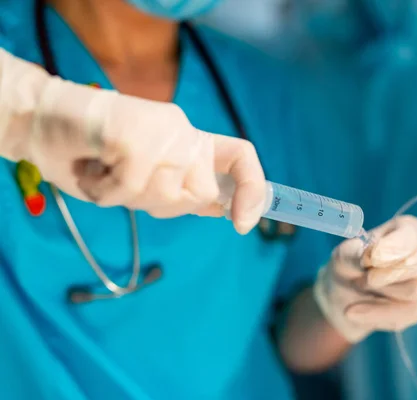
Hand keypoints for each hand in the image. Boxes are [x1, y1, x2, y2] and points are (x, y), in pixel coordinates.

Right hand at [0, 49, 264, 232]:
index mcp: (192, 142)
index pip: (241, 159)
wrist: (42, 122)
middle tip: (127, 180)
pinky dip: (103, 190)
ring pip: (166, 196)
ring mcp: (163, 131)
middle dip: (162, 204)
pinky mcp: (137, 135)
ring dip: (126, 197)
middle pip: (200, 195)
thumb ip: (185, 192)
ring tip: (105, 169)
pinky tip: (92, 168)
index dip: (253, 191)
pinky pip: (129, 189)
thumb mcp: (146, 182)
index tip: (242, 224)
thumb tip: (227, 210)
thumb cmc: (94, 157)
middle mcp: (184, 133)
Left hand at [314, 215, 416, 342]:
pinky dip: (376, 313)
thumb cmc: (348, 266)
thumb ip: (356, 253)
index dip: (394, 249)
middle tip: (364, 278)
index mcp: (408, 230)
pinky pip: (407, 313)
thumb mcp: (344, 256)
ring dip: (380, 291)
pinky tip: (355, 310)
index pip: (412, 237)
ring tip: (359, 285)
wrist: (343, 297)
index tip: (372, 259)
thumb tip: (371, 256)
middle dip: (388, 274)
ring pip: (415, 290)